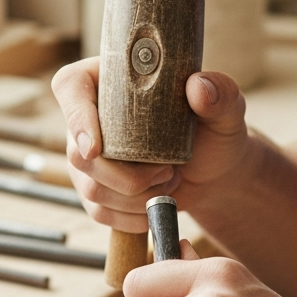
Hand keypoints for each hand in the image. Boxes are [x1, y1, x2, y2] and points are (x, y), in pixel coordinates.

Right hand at [50, 57, 253, 232]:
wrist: (214, 170)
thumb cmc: (215, 129)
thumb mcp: (226, 108)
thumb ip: (220, 93)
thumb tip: (198, 87)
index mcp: (109, 79)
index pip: (71, 87)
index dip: (76, 118)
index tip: (96, 149)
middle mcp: (88, 117)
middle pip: (78, 153)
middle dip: (126, 175)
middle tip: (169, 171)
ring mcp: (86, 156)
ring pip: (90, 187)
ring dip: (135, 197)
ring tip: (170, 182)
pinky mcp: (95, 189)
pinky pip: (99, 212)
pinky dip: (132, 217)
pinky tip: (157, 204)